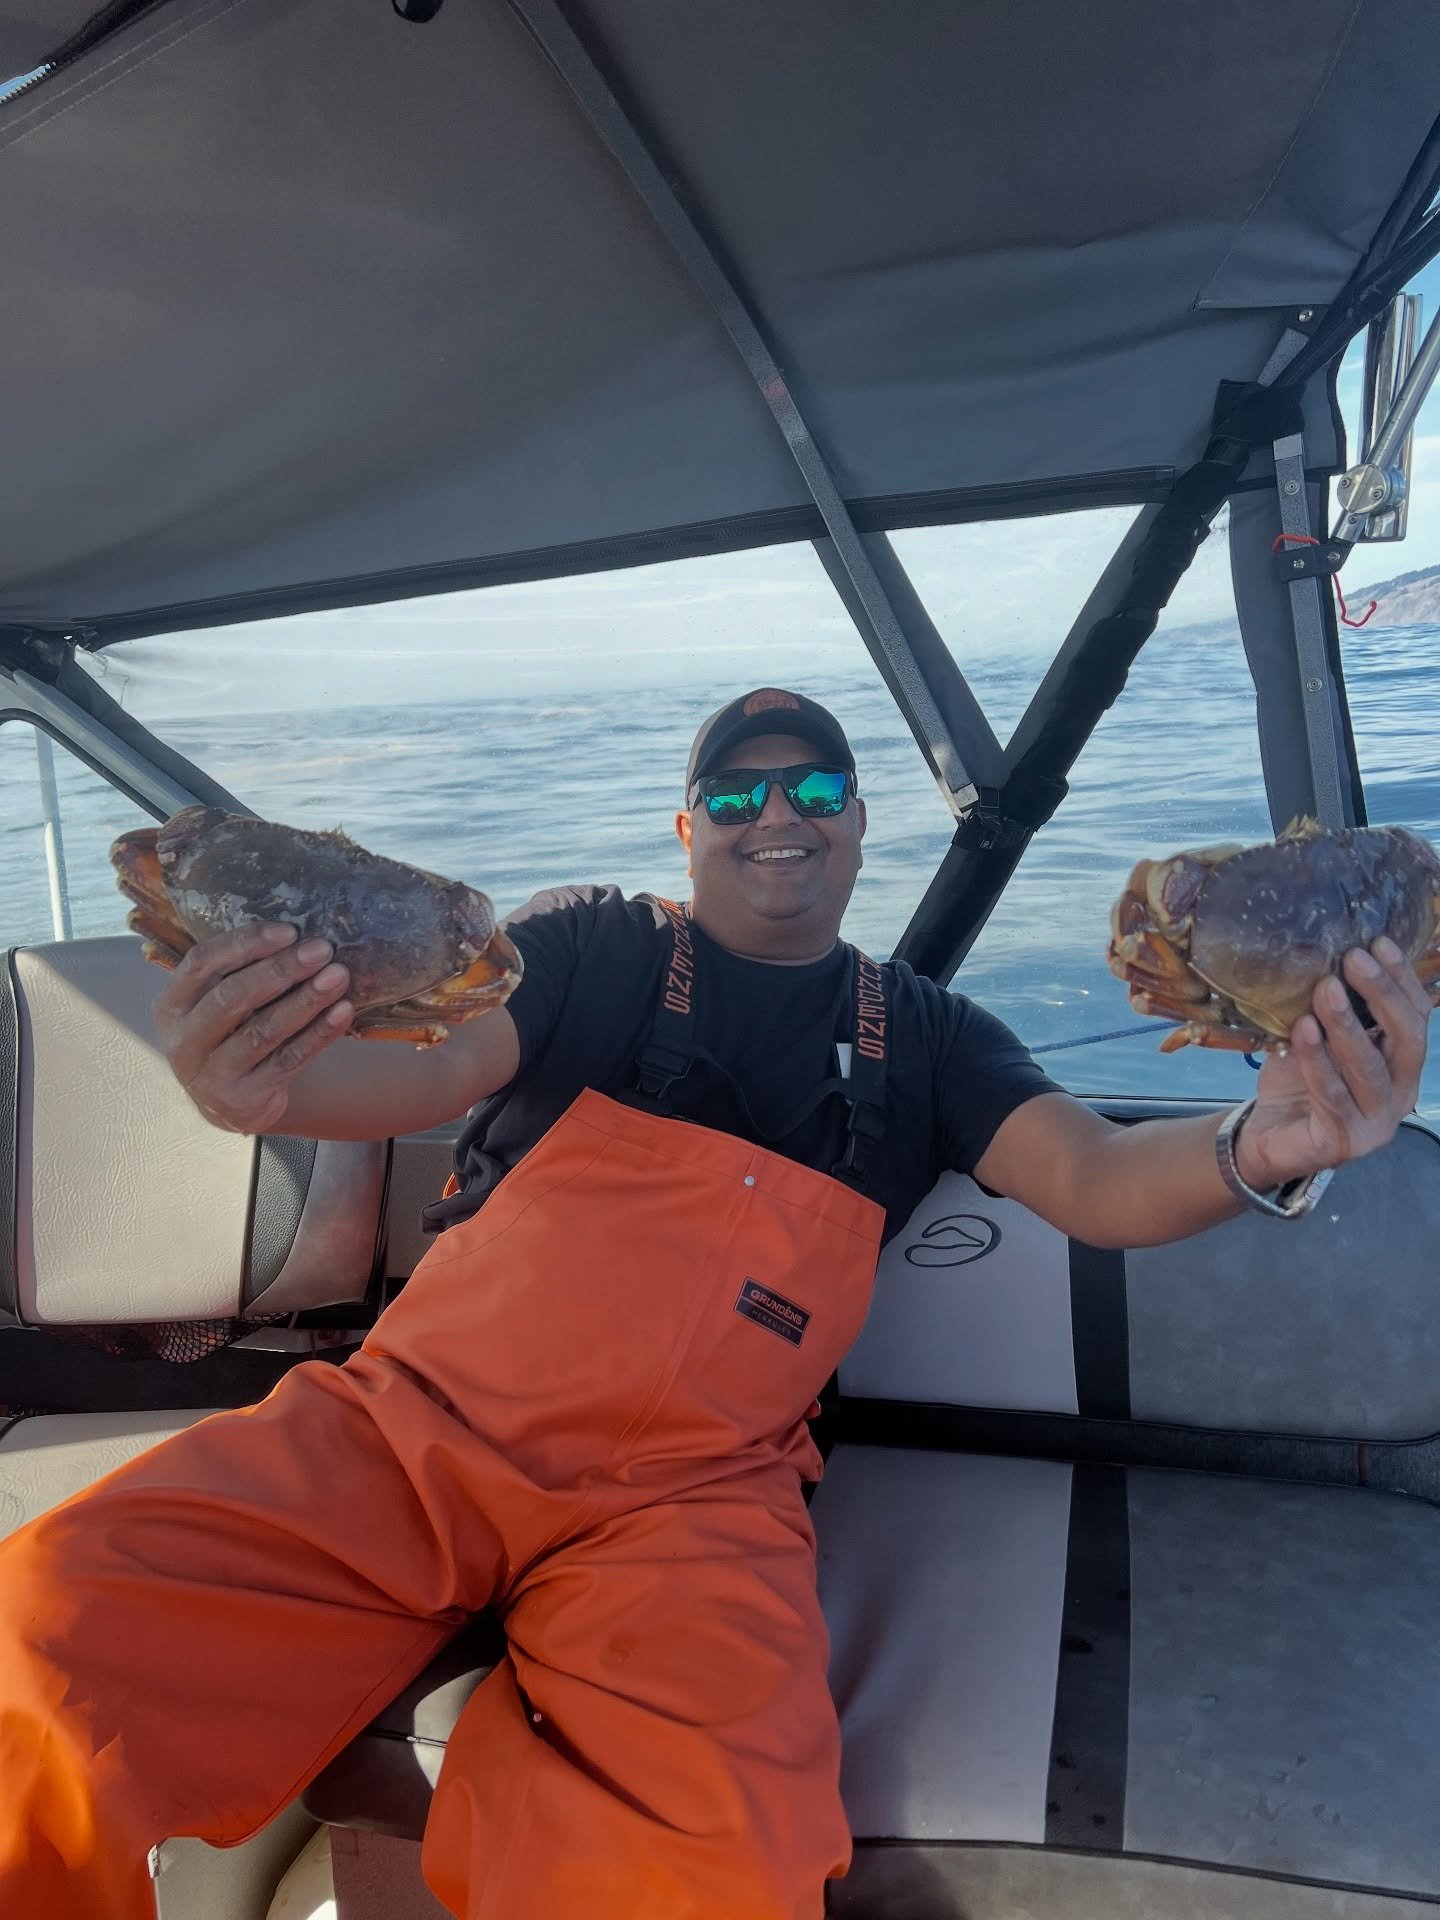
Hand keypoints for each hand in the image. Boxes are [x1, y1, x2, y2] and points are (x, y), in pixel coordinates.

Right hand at [154, 923, 352, 1133]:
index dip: (245, 943)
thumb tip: (296, 932)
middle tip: (321, 949)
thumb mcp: (214, 1004)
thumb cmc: (228, 1034)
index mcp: (172, 1004)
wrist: (229, 1102)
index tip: (288, 930)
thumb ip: (237, 972)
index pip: (201, 962)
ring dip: (305, 1000)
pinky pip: (289, 1060)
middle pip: (233, 997)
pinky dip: (319, 1034)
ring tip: (338, 976)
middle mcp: (184, 1040)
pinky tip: (342, 1011)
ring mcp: (212, 1074)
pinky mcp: (244, 1098)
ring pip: (263, 1031)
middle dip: (281, 969)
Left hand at [1236, 937, 1433, 1187]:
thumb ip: (1330, 1007)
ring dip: (1347, 1025)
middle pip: (1407, 1039)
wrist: (1266, 1137)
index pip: (1416, 1017)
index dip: (1401, 979)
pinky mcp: (1345, 1142)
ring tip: (1326, 988)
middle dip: (1381, 994)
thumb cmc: (1298, 1082)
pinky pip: (1333, 1096)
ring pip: (1369, 1068)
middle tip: (1354, 959)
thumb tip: (1324, 953)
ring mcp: (1376, 1123)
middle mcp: (1400, 1094)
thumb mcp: (1318, 1037)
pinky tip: (1303, 1030)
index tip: (1378, 942)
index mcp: (1402, 1066)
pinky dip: (1317, 1060)